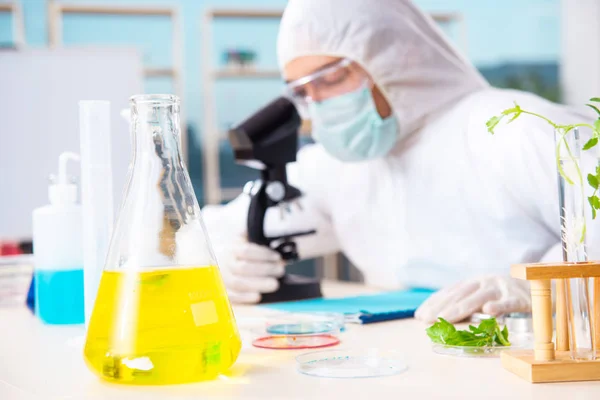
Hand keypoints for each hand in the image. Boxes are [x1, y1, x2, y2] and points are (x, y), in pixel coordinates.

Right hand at [212, 235, 284, 303]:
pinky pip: (231, 296)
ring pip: (238, 283)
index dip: (263, 254)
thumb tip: (275, 239)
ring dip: (258, 284)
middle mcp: (225, 262)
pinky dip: (245, 297)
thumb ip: (257, 238)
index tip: (277, 257)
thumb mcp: (246, 240)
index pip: (246, 250)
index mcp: (232, 248)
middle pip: (243, 267)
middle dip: (265, 269)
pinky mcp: (223, 292)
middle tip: (280, 271)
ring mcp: (222, 277)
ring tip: (275, 284)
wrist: (223, 264)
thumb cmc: (242, 253)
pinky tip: (258, 296)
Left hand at [414, 276, 530, 322]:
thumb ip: (467, 304)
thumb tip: (442, 317)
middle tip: (426, 320)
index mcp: (474, 282)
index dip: (434, 302)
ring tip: (446, 318)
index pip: (450, 291)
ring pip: (479, 298)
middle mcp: (485, 282)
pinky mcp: (520, 297)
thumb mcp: (485, 296)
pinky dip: (500, 305)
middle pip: (460, 295)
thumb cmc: (507, 296)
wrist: (541, 287)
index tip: (420, 314)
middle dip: (441, 308)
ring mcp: (502, 288)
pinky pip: (509, 302)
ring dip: (461, 308)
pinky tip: (489, 311)